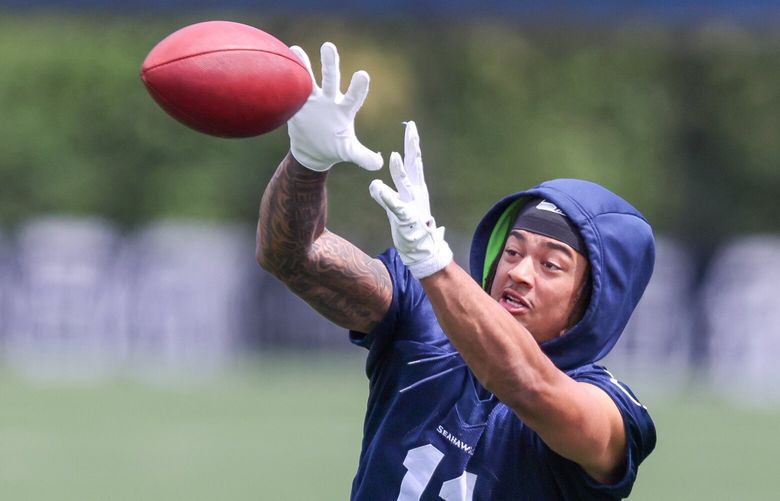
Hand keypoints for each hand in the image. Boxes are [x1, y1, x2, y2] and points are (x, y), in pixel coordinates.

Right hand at [287, 42, 382, 171]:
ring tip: (296, 50)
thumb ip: (362, 156)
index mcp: (344, 110)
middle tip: (328, 46)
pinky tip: (281, 61)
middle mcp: (330, 99)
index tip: (362, 75)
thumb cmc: (334, 149)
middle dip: (330, 63)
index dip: (358, 87)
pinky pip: (293, 88)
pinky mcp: (298, 103)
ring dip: (304, 64)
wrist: (313, 150)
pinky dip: (287, 77)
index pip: (353, 97)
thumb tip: (378, 164)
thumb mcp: (348, 152)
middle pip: (331, 79)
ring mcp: (313, 99)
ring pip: (309, 78)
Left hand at [369, 121, 452, 278]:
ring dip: (399, 170)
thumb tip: (374, 185)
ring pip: (406, 184)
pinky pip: (395, 206)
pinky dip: (387, 197)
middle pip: (414, 165)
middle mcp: (417, 193)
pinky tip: (377, 187)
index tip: (411, 126)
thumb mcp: (396, 209)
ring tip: (393, 155)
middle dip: (413, 146)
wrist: (422, 251)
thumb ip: (385, 196)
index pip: (413, 161)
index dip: (412, 144)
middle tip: (412, 128)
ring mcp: (413, 205)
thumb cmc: (410, 228)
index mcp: (416, 188)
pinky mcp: (406, 219)